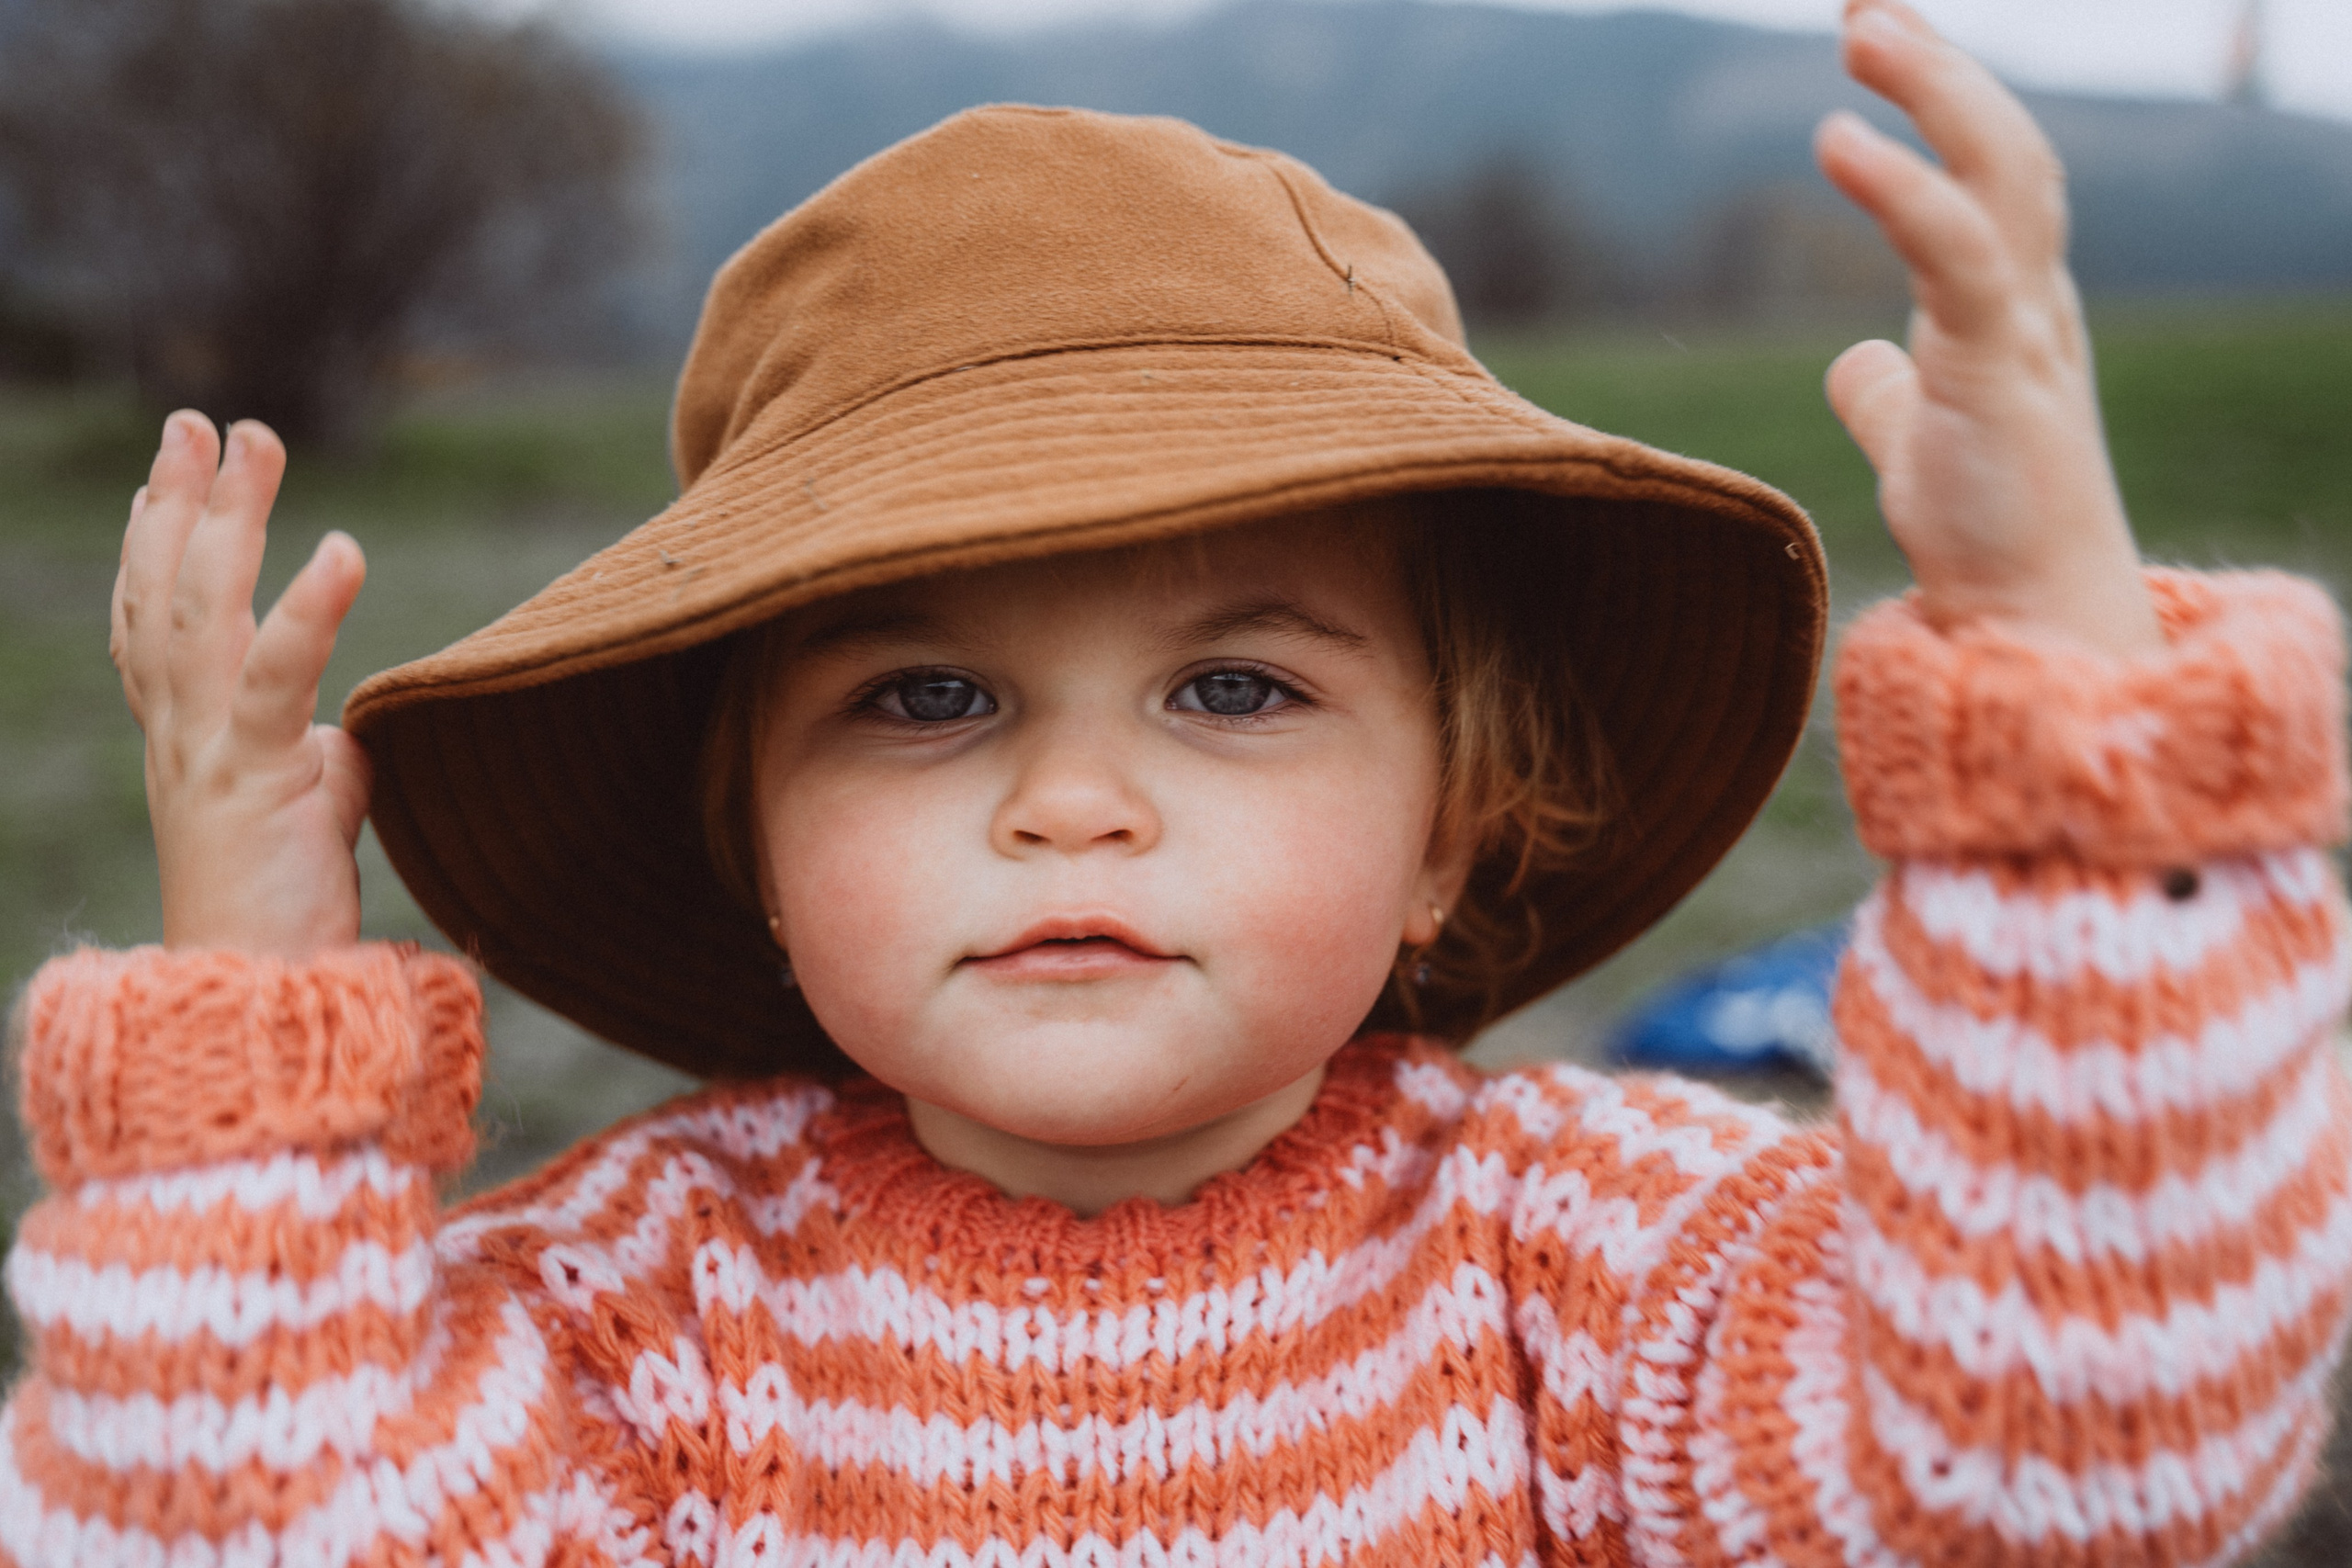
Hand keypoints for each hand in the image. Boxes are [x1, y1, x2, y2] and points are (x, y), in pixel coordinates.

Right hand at [110, 412, 370, 957]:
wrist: (262, 1005)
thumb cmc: (284, 918)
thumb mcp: (308, 817)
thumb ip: (320, 765)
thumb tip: (349, 737)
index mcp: (185, 741)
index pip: (153, 625)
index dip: (152, 546)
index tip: (168, 476)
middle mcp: (179, 736)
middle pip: (166, 594)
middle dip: (183, 501)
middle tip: (203, 422)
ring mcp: (205, 753)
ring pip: (201, 610)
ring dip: (227, 518)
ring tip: (251, 440)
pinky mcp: (254, 778)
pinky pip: (278, 678)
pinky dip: (308, 608)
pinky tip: (341, 546)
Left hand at [1816, 0, 2162, 658]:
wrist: (2030, 621)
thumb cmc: (1989, 535)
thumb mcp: (1923, 442)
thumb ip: (1892, 396)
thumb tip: (1856, 364)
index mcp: (2013, 307)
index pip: (1989, 173)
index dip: (1939, 98)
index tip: (1878, 33)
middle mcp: (2034, 300)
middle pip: (2006, 147)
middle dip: (1940, 65)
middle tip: (1867, 3)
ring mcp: (2026, 330)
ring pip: (2004, 175)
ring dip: (1937, 90)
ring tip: (1865, 25)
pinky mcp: (2000, 371)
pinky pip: (1957, 255)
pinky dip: (1903, 187)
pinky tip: (1838, 139)